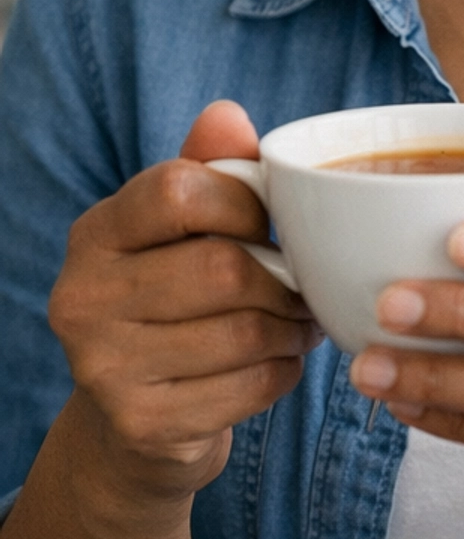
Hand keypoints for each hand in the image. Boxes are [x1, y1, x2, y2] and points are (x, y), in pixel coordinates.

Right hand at [49, 101, 321, 506]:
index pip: (177, 190)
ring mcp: (103, 368)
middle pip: (222, 269)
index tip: (265, 224)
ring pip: (244, 331)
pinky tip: (276, 362)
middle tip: (305, 286)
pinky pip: (250, 386)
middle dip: (284, 279)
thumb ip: (208, 170)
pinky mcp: (142, 424)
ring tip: (299, 323)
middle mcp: (82, 298)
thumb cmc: (172, 303)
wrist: (132, 424)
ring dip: (292, 328)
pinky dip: (283, 372)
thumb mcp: (181, 232)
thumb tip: (226, 114)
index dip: (244, 204)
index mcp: (94, 235)